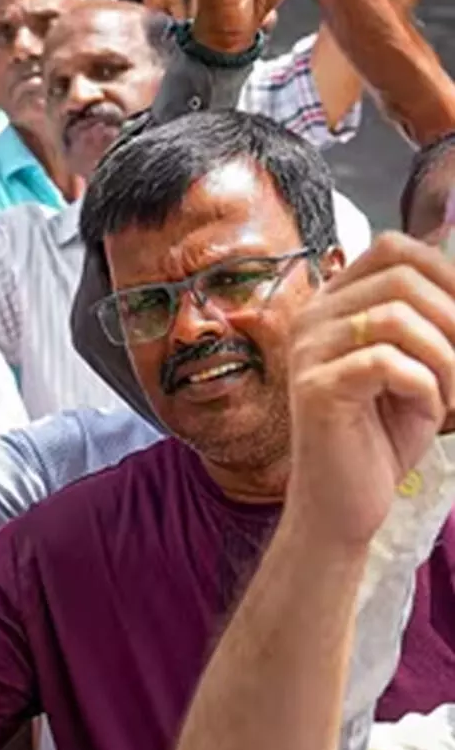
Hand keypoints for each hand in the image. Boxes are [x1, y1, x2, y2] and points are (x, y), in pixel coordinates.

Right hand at [287, 233, 454, 548]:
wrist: (344, 501)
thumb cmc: (382, 434)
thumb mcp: (418, 365)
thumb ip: (432, 321)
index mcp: (333, 304)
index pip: (393, 248)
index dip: (447, 273)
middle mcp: (313, 318)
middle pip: (402, 278)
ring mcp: (309, 351)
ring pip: (400, 319)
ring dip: (448, 360)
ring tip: (453, 397)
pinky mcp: (317, 388)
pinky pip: (391, 364)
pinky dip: (429, 387)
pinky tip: (431, 411)